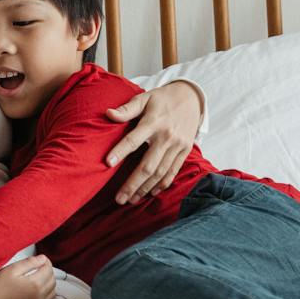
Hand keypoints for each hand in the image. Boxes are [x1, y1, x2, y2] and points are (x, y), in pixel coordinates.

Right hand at [0, 254, 55, 298]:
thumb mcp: (13, 268)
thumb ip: (30, 263)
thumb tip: (43, 259)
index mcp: (35, 284)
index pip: (48, 269)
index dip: (45, 261)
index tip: (40, 258)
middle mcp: (39, 296)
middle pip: (52, 280)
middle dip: (48, 271)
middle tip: (39, 266)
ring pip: (52, 291)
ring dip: (49, 282)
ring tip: (39, 276)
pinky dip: (47, 293)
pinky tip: (38, 288)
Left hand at [104, 80, 202, 203]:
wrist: (191, 98)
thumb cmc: (162, 99)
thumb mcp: (144, 98)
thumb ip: (127, 109)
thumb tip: (108, 113)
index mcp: (153, 122)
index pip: (134, 140)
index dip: (120, 151)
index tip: (107, 163)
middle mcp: (167, 137)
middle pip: (148, 166)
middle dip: (132, 184)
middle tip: (119, 199)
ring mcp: (178, 146)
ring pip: (160, 173)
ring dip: (145, 189)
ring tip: (130, 200)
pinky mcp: (185, 151)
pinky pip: (173, 172)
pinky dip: (162, 185)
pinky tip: (150, 193)